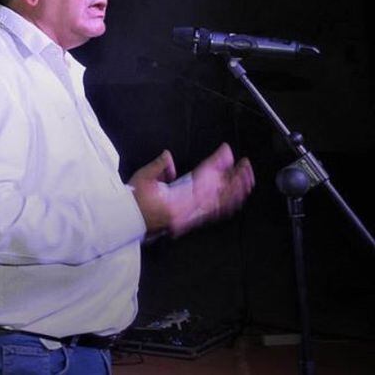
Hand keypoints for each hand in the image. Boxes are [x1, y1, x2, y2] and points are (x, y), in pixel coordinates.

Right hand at [133, 144, 253, 237]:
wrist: (128, 222)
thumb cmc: (133, 200)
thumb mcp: (141, 178)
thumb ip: (158, 166)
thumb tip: (169, 156)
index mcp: (177, 200)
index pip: (204, 178)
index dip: (217, 163)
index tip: (227, 151)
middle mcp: (189, 211)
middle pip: (220, 194)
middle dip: (236, 178)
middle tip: (246, 164)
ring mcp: (192, 217)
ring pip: (222, 206)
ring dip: (237, 191)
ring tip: (247, 178)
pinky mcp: (192, 221)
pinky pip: (216, 213)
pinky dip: (229, 203)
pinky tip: (236, 196)